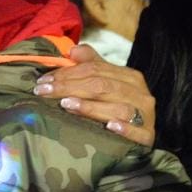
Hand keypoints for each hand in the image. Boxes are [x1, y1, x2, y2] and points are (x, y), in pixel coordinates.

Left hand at [34, 44, 156, 146]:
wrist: (141, 141)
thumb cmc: (119, 111)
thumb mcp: (107, 85)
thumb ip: (92, 66)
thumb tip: (73, 50)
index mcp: (130, 78)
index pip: (96, 70)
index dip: (67, 73)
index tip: (43, 82)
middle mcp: (140, 94)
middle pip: (103, 86)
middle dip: (70, 87)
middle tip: (44, 92)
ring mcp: (146, 117)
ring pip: (118, 108)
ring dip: (91, 107)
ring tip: (66, 105)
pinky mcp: (148, 137)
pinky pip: (137, 132)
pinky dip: (124, 128)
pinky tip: (109, 127)